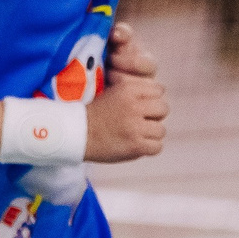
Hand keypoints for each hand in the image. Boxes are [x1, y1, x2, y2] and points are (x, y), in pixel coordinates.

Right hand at [86, 28, 165, 161]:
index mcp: (128, 89)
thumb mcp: (112, 91)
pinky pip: (157, 147)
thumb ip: (133, 92)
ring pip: (161, 130)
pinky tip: (136, 146)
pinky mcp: (135, 145)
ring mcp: (135, 126)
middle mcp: (134, 106)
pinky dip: (149, 148)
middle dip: (154, 116)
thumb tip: (158, 91)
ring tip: (137, 135)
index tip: (143, 105)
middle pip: (163, 109)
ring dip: (151, 134)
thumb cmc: (94, 113)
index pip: (159, 90)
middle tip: (141, 121)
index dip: (152, 99)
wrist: (75, 133)